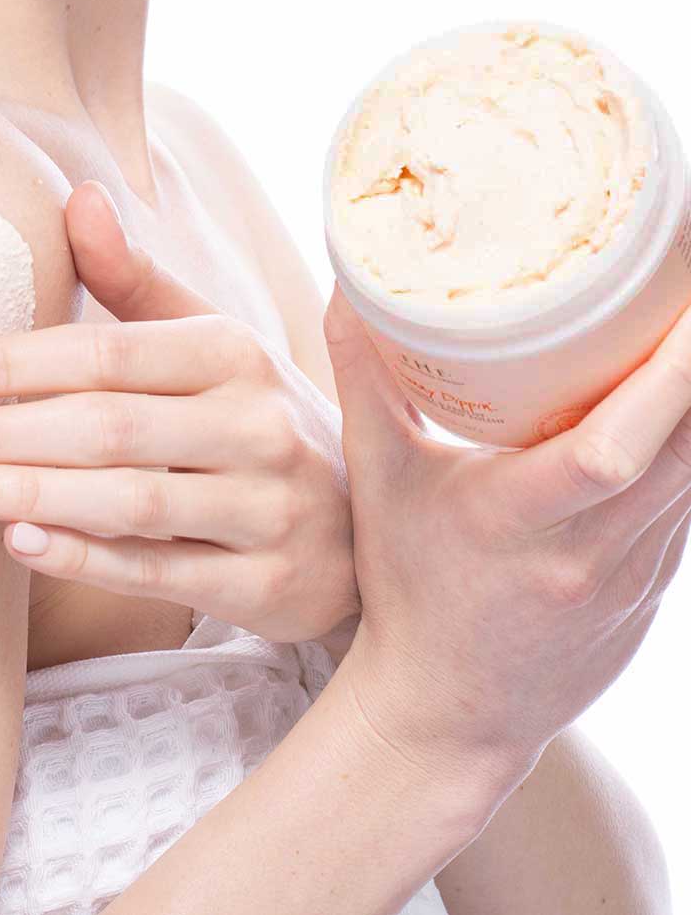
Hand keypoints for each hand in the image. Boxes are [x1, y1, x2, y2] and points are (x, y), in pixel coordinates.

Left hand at [0, 183, 356, 640]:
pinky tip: (21, 543)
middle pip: (110, 425)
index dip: (15, 362)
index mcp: (237, 354)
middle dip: (1, 430)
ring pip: (133, 501)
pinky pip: (163, 572)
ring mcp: (268, 508)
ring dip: (33, 492)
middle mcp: (258, 425)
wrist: (359, 523)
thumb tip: (78, 197)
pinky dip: (89, 558)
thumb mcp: (216, 346)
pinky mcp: (266, 582)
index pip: (109, 352)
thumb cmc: (258, 424)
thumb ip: (141, 284)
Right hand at [324, 286, 690, 778]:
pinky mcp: (655, 587)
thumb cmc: (407, 591)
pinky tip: (668, 414)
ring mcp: (636, 576)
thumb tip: (347, 295)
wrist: (447, 709)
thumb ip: (364, 384)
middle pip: (683, 450)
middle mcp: (591, 552)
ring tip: (682, 342)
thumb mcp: (379, 483)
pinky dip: (687, 450)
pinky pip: (690, 505)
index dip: (668, 378)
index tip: (685, 309)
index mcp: (516, 520)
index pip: (612, 450)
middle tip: (687, 299)